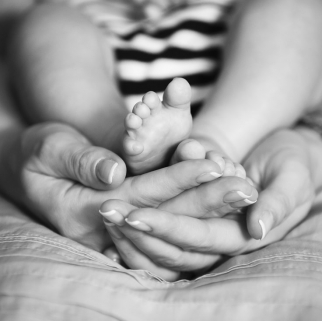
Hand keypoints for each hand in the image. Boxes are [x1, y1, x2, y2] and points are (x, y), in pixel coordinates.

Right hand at [4, 122, 226, 252]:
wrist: (30, 168)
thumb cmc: (37, 152)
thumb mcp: (50, 147)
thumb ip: (80, 159)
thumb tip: (115, 170)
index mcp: (84, 211)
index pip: (141, 195)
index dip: (177, 179)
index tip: (211, 164)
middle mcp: (104, 230)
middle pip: (163, 215)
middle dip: (205, 200)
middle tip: (244, 185)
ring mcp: (114, 233)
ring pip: (168, 225)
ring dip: (206, 210)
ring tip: (241, 193)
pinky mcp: (123, 227)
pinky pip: (162, 228)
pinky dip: (193, 216)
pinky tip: (220, 204)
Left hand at [103, 128, 316, 279]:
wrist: (284, 154)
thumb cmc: (291, 165)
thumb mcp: (291, 179)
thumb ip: (277, 203)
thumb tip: (255, 228)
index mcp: (239, 233)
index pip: (198, 236)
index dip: (166, 227)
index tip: (135, 216)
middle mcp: (217, 236)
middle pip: (173, 243)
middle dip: (139, 229)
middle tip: (107, 211)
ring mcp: (202, 227)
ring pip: (163, 238)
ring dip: (133, 228)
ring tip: (105, 211)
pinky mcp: (194, 213)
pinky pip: (163, 225)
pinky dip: (140, 222)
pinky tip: (116, 214)